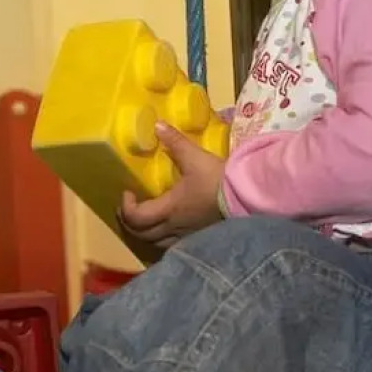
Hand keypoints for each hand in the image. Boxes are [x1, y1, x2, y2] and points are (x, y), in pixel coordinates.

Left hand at [119, 123, 224, 250]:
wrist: (246, 196)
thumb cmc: (217, 179)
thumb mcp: (195, 157)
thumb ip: (175, 141)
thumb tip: (157, 125)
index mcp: (169, 208)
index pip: (136, 217)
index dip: (126, 207)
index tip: (128, 193)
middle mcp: (174, 226)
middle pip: (141, 234)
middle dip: (129, 223)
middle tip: (128, 208)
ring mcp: (186, 235)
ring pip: (156, 244)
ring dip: (144, 234)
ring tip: (143, 221)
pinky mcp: (199, 238)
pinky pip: (173, 246)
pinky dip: (162, 240)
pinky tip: (166, 229)